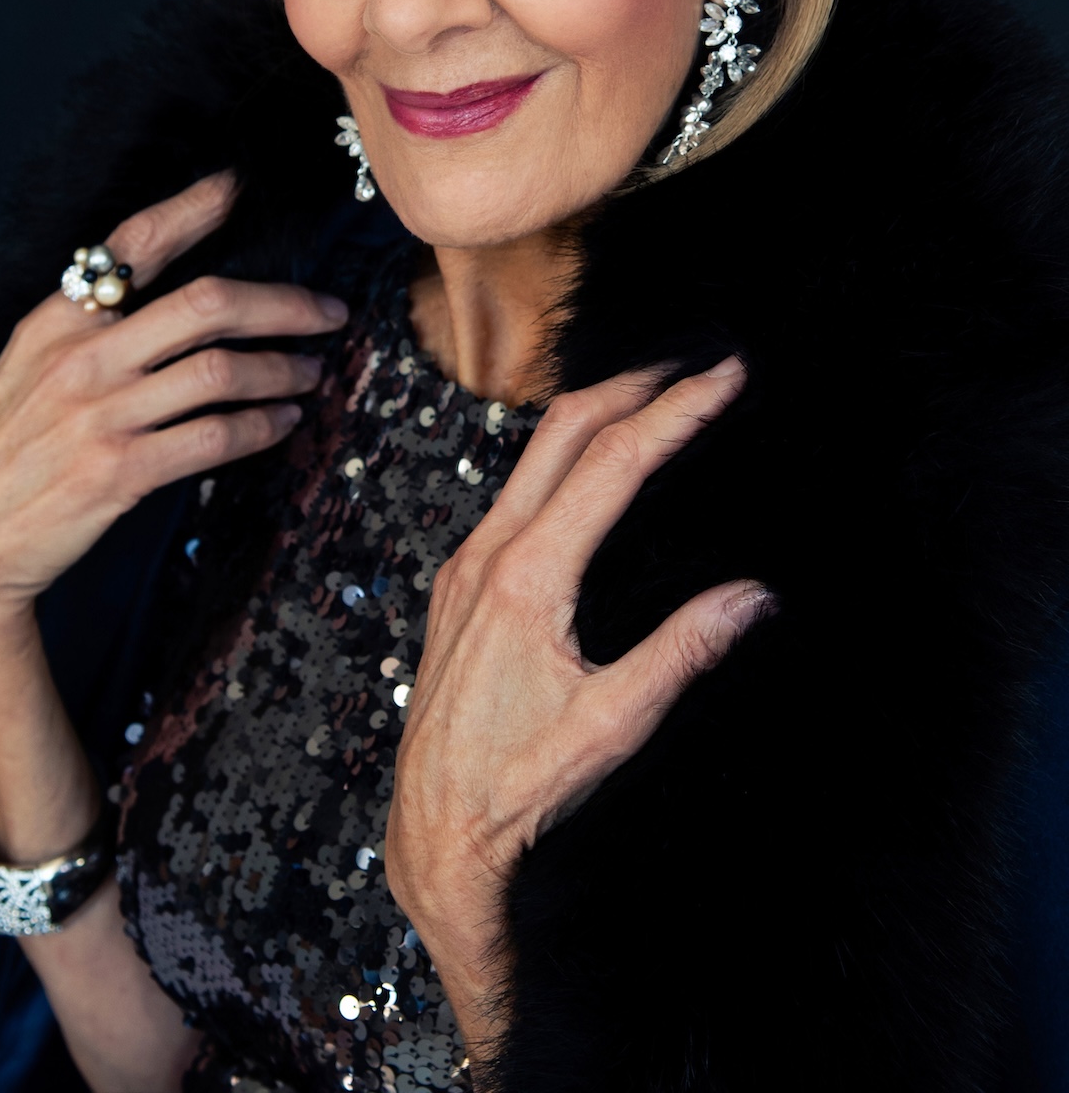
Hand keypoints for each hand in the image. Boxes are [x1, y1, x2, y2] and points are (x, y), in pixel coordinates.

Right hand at [0, 172, 347, 640]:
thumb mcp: (16, 370)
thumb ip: (75, 331)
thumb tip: (136, 294)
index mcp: (54, 322)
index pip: (133, 245)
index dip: (193, 209)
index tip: (238, 187)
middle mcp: (81, 358)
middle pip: (206, 305)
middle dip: (283, 304)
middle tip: (327, 311)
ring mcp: (101, 415)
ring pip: (221, 372)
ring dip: (282, 370)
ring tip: (310, 372)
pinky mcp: (119, 472)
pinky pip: (214, 439)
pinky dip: (261, 428)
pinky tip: (281, 424)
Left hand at [384, 357, 771, 1057]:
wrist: (432, 828)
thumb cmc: (521, 785)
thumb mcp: (612, 727)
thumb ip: (683, 653)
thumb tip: (758, 596)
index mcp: (527, 576)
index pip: (615, 461)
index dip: (677, 410)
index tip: (729, 374)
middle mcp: (488, 551)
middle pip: (567, 428)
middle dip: (637, 383)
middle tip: (703, 361)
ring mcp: (467, 560)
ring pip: (537, 451)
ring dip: (602, 412)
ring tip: (663, 393)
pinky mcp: (460, 579)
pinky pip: (518, 487)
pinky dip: (570, 453)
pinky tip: (604, 463)